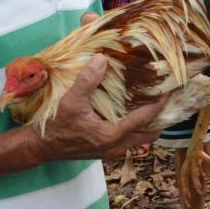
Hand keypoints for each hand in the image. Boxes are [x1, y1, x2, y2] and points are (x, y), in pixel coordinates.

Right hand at [30, 55, 170, 160]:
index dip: (159, 102)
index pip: (146, 118)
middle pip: (150, 132)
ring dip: (148, 123)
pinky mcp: (106, 151)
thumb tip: (102, 58)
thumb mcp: (70, 101)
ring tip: (152, 102)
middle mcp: (117, 146)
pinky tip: (132, 111)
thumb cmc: (55, 126)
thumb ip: (87, 80)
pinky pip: (131, 140)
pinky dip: (136, 127)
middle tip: (164, 95)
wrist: (39, 147)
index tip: (170, 87)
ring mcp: (112, 151)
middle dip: (160, 116)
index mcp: (112, 135)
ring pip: (141, 138)